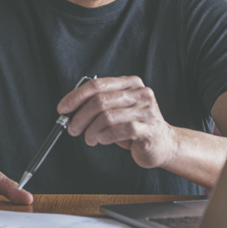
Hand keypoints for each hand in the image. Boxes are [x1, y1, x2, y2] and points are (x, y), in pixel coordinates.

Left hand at [58, 76, 177, 169]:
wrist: (164, 144)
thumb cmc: (136, 126)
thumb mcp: (118, 110)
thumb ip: (99, 104)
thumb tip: (71, 109)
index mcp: (131, 83)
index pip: (98, 85)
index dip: (76, 96)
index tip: (63, 108)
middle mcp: (140, 93)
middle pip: (100, 101)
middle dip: (80, 117)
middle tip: (72, 129)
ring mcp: (146, 111)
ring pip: (107, 117)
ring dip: (91, 130)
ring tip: (89, 138)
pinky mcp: (148, 129)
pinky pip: (120, 131)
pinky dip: (105, 137)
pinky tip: (102, 140)